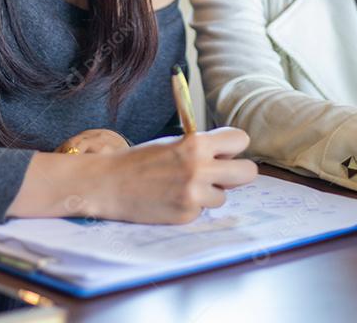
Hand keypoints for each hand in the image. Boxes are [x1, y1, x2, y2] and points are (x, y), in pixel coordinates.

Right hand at [8, 127, 257, 222]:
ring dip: (209, 193)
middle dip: (237, 173)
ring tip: (183, 187)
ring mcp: (194, 195)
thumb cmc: (139, 160)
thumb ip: (202, 147)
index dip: (233, 147)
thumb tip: (230, 156)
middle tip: (220, 174)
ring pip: (224, 196)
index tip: (224, 152)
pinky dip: (191, 207)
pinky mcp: (186, 215)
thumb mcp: (173, 143)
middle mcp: (200, 168)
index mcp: (196, 143)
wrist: (107, 183)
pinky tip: (170, 199)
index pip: (241, 140)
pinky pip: (202, 211)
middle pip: (248, 172)